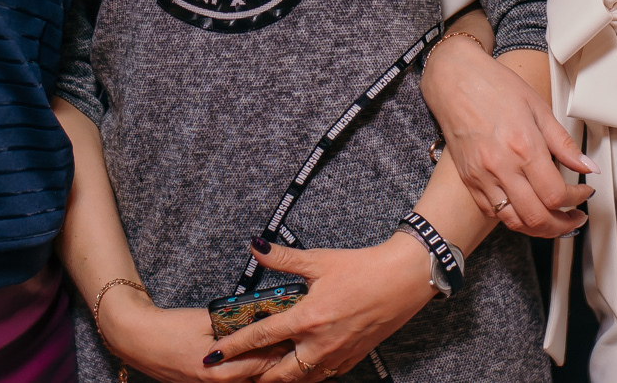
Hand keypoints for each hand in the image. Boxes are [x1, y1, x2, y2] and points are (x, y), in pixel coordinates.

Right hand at [96, 289, 282, 382]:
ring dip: (261, 367)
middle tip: (293, 342)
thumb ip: (234, 322)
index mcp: (219, 372)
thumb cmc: (168, 328)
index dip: (282, 349)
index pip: (263, 364)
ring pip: (245, 381)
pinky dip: (244, 370)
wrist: (136, 338)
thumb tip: (261, 316)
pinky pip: (231, 380)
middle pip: (258, 378)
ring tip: (277, 350)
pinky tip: (251, 359)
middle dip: (277, 361)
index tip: (296, 336)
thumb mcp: (204, 320)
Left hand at [206, 235, 433, 380]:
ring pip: (301, 380)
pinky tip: (300, 366)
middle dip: (254, 375)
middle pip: (277, 373)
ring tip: (264, 371)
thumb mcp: (319, 260)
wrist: (403, 280)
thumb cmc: (362, 268)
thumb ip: (283, 259)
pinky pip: (323, 376)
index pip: (261, 337)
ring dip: (280, 377)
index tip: (213, 354)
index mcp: (307, 319)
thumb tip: (256, 247)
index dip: (233, 348)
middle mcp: (320, 344)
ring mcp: (337, 355)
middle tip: (237, 370)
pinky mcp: (352, 357)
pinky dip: (307, 375)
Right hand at [420, 40, 592, 237]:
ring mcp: (481, 176)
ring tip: (555, 220)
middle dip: (564, 224)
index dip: (577, 199)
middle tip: (576, 217)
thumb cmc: (494, 87)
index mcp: (524, 147)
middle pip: (537, 218)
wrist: (454, 81)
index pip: (556, 194)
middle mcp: (501, 167)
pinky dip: (515, 219)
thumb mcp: (538, 108)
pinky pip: (493, 213)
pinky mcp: (469, 180)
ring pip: (515, 222)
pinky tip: (527, 209)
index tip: (585, 191)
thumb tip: (588, 167)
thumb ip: (564, 144)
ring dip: (540, 229)